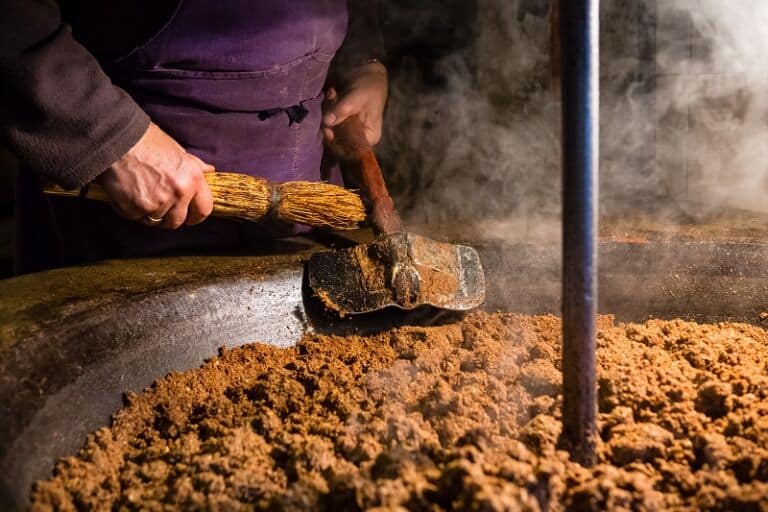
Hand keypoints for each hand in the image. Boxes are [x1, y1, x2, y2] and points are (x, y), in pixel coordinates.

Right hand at [96, 123, 213, 228]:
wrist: (117, 139)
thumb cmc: (147, 141)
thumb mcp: (178, 150)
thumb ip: (194, 166)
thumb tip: (209, 171)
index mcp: (192, 179)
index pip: (203, 210)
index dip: (196, 215)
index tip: (189, 216)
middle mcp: (178, 193)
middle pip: (177, 221)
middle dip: (169, 216)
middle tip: (159, 204)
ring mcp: (157, 203)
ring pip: (156, 221)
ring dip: (150, 213)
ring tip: (142, 194)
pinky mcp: (135, 209)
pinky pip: (136, 218)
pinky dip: (131, 209)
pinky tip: (128, 193)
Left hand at [323, 62, 387, 146]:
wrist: (368, 71)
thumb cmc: (369, 86)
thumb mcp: (357, 97)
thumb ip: (343, 110)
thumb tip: (327, 122)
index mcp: (370, 137)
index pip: (351, 150)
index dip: (336, 143)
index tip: (327, 129)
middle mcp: (360, 137)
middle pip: (339, 141)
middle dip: (330, 124)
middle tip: (330, 102)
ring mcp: (350, 130)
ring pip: (332, 131)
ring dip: (328, 113)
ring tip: (333, 94)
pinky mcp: (342, 121)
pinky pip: (330, 122)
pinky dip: (328, 109)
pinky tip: (332, 94)